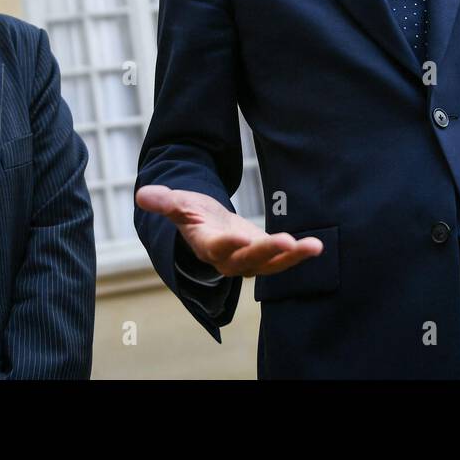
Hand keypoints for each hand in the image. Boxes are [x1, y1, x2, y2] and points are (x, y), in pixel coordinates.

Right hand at [136, 185, 322, 277]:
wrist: (209, 227)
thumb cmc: (193, 214)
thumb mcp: (179, 204)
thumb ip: (164, 201)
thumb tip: (142, 195)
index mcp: (208, 245)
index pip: (217, 247)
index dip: (228, 244)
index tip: (240, 237)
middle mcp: (230, 259)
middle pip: (250, 259)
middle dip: (268, 251)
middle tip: (286, 241)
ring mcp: (250, 261)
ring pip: (271, 264)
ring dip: (292, 256)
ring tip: (313, 246)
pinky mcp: (265, 256)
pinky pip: (283, 259)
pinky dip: (299, 254)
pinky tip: (316, 246)